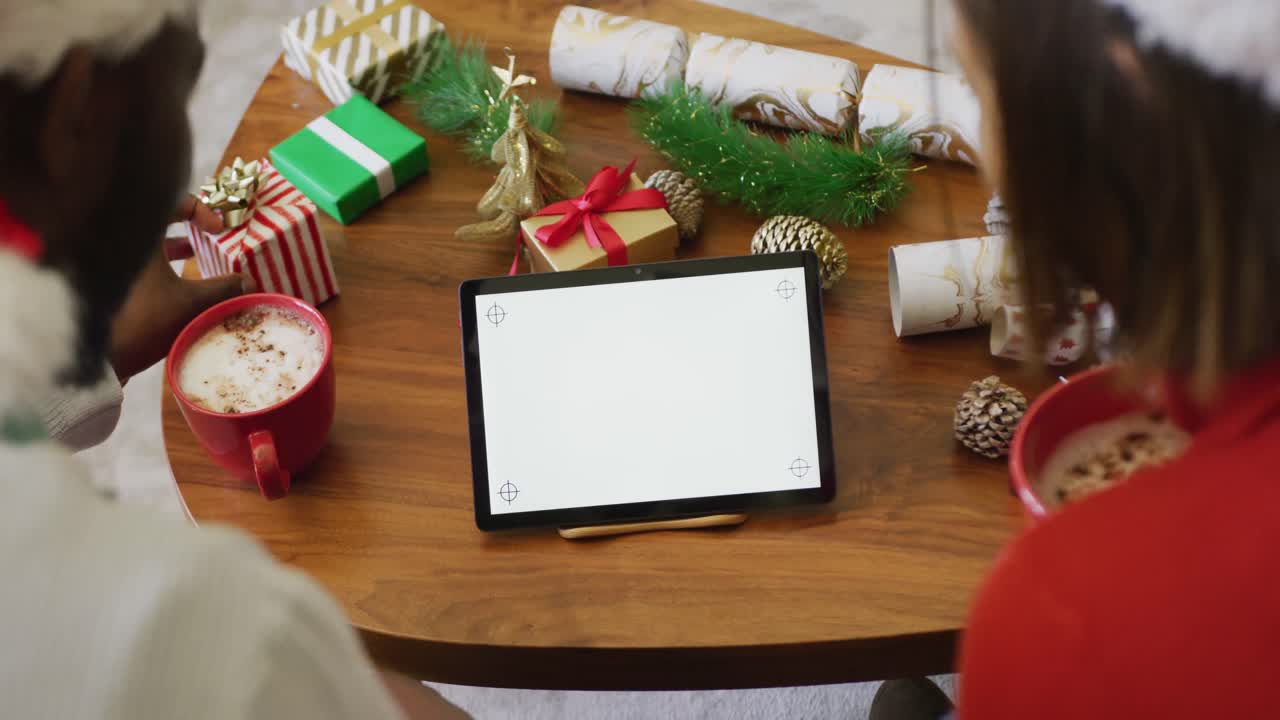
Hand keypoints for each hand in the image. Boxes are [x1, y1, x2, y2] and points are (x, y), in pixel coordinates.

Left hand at [109, 196, 245, 381]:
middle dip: (188, 228)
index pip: (171, 201)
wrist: (97, 359)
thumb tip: (250, 281)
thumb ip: (225, 288)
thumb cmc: (143, 320)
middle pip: (157, 221)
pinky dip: (160, 265)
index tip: (220, 231)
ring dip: (175, 248)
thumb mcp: (192, 303)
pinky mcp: (107, 283)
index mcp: (136, 233)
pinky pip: (138, 262)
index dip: (201, 209)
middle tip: (210, 239)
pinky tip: (178, 283)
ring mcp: (110, 262)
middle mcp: (119, 240)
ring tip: (198, 258)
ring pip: (147, 243)